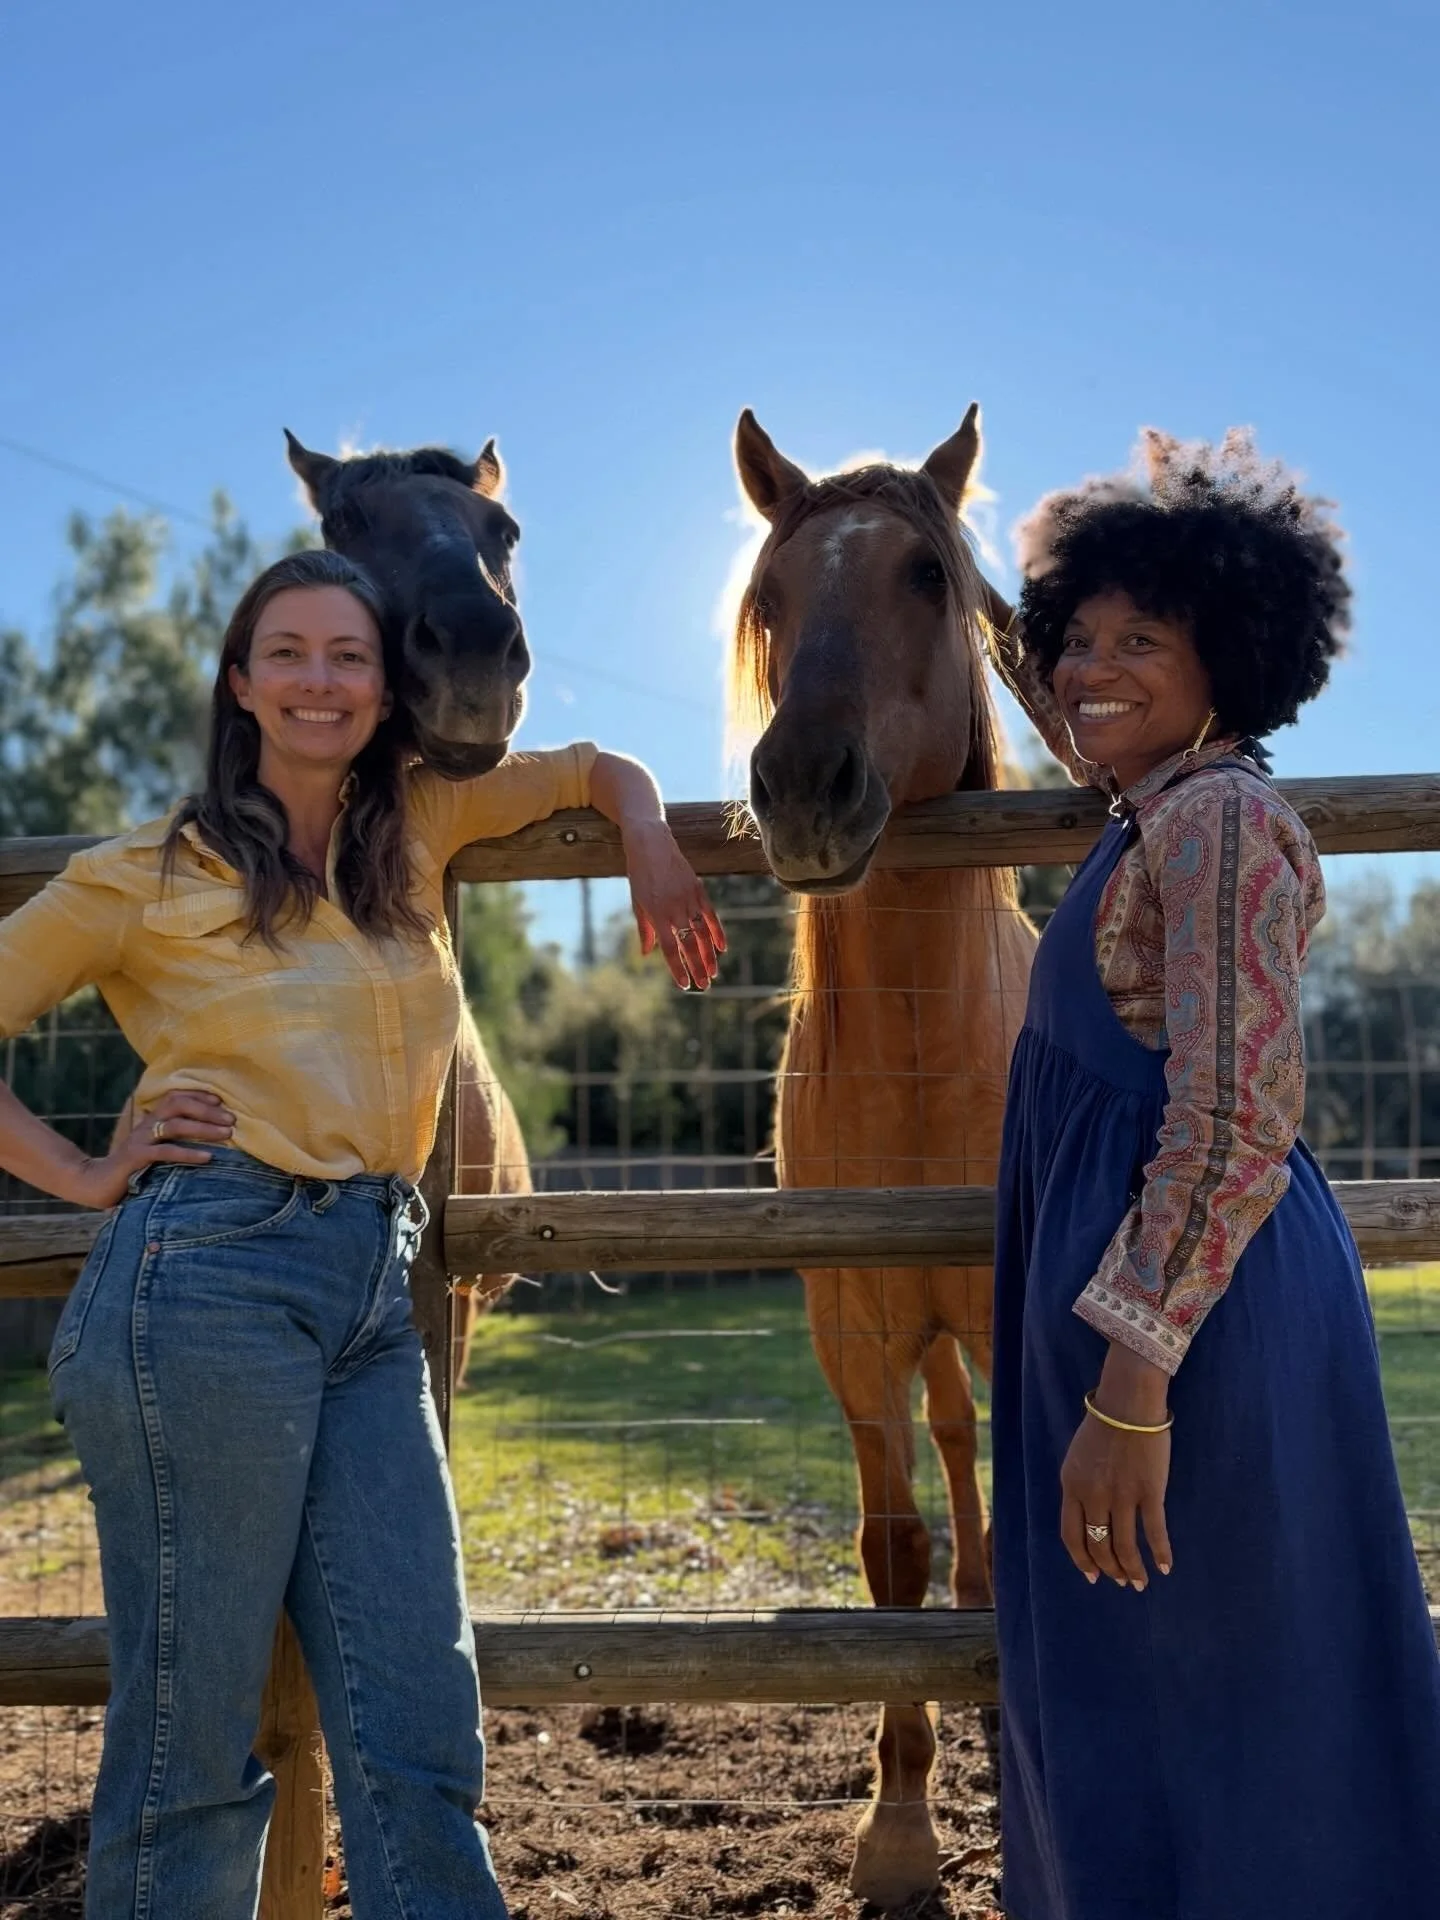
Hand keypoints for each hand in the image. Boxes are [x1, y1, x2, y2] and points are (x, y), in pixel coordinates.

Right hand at [58, 1090, 234, 1210]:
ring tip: (227, 1135)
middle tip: (232, 1120)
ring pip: (175, 1126)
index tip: (222, 1102)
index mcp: (151, 1119)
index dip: (199, 1096)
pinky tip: (208, 1158)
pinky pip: (165, 1152)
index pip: (177, 1097)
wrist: (96, 1182)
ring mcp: (140, 1140)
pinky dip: (188, 1154)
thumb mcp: (154, 1149)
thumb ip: (173, 1139)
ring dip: (204, 1129)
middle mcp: (146, 1124)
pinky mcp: (136, 1158)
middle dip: (208, 1111)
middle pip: (179, 1106)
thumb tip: (209, 1136)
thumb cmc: (132, 1166)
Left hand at [622, 820, 726, 990]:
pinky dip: (717, 932)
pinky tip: (722, 948)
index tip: (685, 985)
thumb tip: (647, 954)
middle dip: (697, 968)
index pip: (670, 949)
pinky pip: (711, 915)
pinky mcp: (698, 890)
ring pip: (702, 933)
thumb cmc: (639, 875)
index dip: (678, 969)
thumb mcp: (637, 903)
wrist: (651, 844)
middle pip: (690, 945)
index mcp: (657, 914)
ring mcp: (689, 899)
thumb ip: (645, 929)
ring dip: (709, 955)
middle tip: (704, 985)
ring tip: (713, 972)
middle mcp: (675, 909)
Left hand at [1059, 1343, 1172, 1589]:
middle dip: (1110, 1569)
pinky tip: (1165, 1566)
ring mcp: (1122, 1495)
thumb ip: (1079, 1488)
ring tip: (1140, 1582)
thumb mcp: (1077, 1458)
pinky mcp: (1149, 1491)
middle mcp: (1093, 1496)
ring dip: (1133, 1569)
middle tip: (1122, 1581)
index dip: (1082, 1560)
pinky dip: (1160, 1553)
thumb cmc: (1103, 1427)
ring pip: (1125, 1546)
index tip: (1092, 1576)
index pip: (1071, 1536)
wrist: (1128, 1403)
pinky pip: (1154, 1531)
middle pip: (1099, 1545)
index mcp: (1071, 1486)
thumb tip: (1088, 1519)